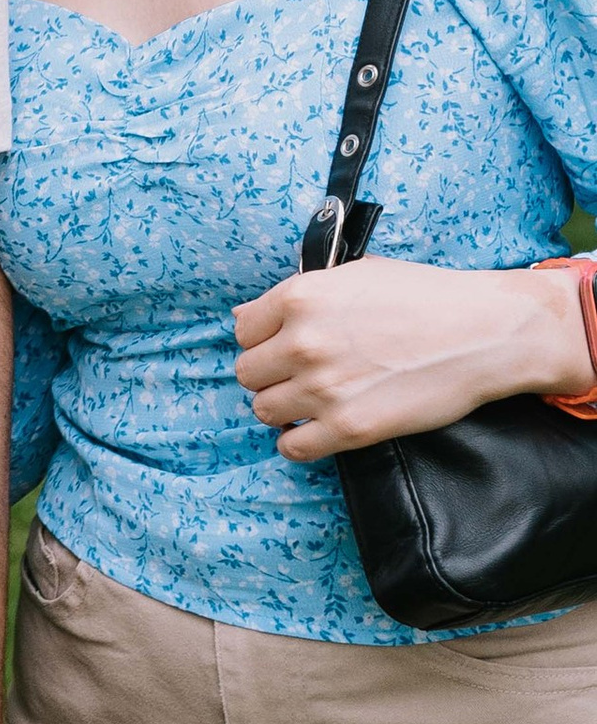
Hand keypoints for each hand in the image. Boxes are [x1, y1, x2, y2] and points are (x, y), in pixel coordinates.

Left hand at [234, 257, 594, 461]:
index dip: (261, 339)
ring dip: (284, 408)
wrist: (481, 332)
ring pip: (264, 410)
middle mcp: (302, 343)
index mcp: (300, 298)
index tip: (280, 346)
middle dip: (270, 375)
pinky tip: (318, 430)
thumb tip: (244, 318)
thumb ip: (299, 296)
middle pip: (248, 373)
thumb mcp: (354, 275)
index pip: (242, 329)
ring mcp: (323, 388)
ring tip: (312, 401)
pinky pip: (292, 448)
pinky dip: (299, 443)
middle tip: (299, 375)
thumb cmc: (424, 298)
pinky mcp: (349, 428)